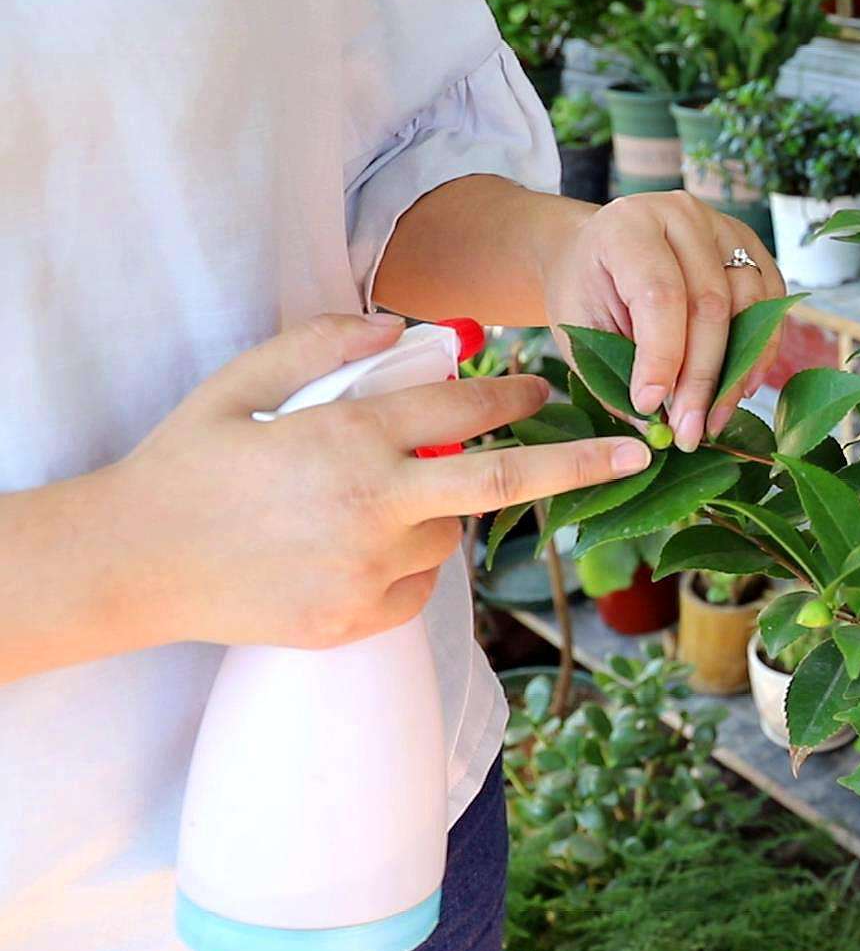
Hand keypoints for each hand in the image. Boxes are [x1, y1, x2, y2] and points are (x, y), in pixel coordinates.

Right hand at [110, 313, 649, 648]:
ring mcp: (368, 573)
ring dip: (434, 512)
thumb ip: (328, 345)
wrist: (133, 562)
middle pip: (502, 483)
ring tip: (356, 504)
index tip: (547, 388)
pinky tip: (340, 548)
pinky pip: (416, 584)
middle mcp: (373, 508)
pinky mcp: (358, 622)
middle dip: (580, 464)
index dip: (513, 395)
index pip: (462, 409)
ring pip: (447, 535)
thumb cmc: (188, 461)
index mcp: (349, 440)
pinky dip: (403, 561)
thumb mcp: (243, 380)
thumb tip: (403, 327)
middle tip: (634, 453)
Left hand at [541, 191, 786, 450]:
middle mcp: (682, 215)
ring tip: (714, 418)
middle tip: (690, 432)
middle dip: (702, 378)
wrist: (598, 253)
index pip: (659, 295)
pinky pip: (771, 303)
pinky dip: (761, 350)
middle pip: (710, 304)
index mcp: (628, 226)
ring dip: (736, 372)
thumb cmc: (586, 291)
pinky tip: (741, 386)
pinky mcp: (751, 247)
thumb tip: (653, 430)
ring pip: (749, 306)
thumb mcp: (578, 328)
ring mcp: (723, 227)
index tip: (650, 408)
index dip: (661, 357)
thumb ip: (611, 374)